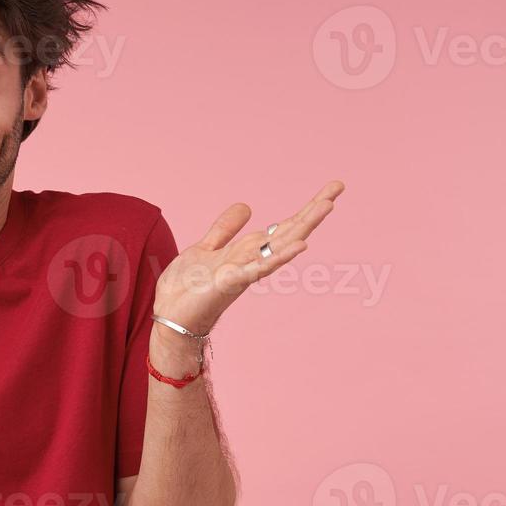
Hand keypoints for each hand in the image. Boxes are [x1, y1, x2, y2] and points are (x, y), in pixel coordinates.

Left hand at [152, 180, 344, 335]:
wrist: (168, 319)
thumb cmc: (186, 290)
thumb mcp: (205, 249)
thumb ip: (225, 229)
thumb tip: (247, 206)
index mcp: (247, 251)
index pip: (282, 226)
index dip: (305, 208)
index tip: (331, 188)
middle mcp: (252, 260)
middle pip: (289, 232)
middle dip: (312, 210)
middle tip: (338, 187)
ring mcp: (244, 272)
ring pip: (281, 246)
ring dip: (304, 226)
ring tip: (327, 206)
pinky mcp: (230, 283)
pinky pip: (259, 269)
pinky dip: (279, 257)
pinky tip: (301, 246)